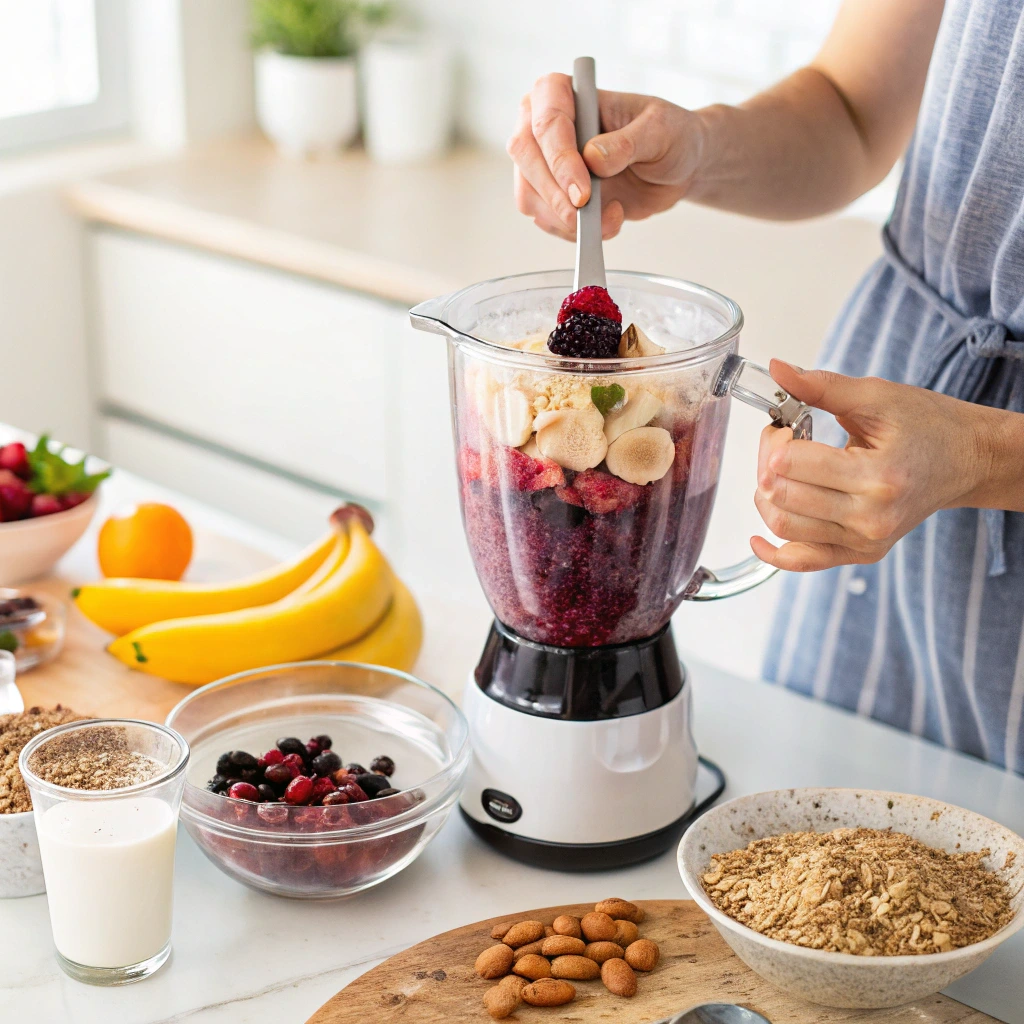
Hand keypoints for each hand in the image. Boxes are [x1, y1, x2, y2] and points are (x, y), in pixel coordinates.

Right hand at [507, 73, 703, 240]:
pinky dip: (572, 231)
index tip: (583, 191)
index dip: (560, 158)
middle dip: (555, 194)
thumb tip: (593, 158)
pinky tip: (604, 223)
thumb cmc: (668, 135)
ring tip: (609, 219)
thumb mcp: (660, 130)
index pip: (547, 121)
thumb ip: (627, 142)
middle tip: (585, 215)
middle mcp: (543, 125)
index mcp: (564, 93)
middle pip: (526, 158)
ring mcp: (544, 162)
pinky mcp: (551, 195)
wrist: (674, 167)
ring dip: (564, 218)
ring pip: (529, 195)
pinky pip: (545, 219)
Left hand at [751, 360, 992, 571]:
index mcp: (878, 476)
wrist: (966, 460)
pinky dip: (774, 553)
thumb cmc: (926, 426)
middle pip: (782, 495)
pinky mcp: (861, 553)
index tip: (784, 425)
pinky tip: (756, 540)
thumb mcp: (877, 397)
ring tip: (780, 472)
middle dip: (765, 463)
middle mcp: (872, 517)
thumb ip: (822, 387)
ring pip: (784, 526)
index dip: (775, 439)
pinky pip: (803, 561)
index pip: (791, 464)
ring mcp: (866, 541)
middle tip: (779, 443)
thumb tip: (777, 368)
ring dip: (766, 496)